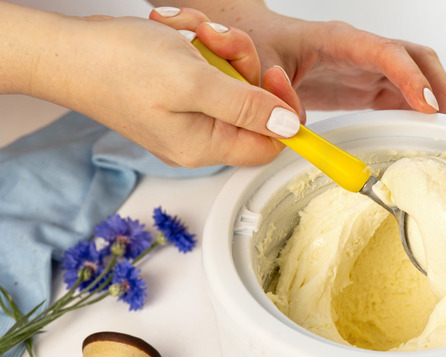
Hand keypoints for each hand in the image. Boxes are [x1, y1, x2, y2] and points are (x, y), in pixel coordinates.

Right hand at [1, 2, 300, 167]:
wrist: (65, 49)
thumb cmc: (116, 66)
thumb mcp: (194, 82)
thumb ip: (246, 107)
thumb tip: (289, 128)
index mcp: (205, 146)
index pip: (269, 143)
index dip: (280, 110)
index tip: (272, 75)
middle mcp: (199, 137)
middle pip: (252, 106)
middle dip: (241, 63)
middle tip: (218, 40)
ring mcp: (187, 115)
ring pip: (231, 80)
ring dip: (219, 48)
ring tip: (190, 31)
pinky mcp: (177, 94)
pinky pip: (208, 70)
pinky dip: (199, 45)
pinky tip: (176, 32)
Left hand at [149, 1, 445, 117]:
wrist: (255, 42)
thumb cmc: (260, 43)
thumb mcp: (259, 64)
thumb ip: (274, 92)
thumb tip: (291, 125)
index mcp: (339, 39)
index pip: (386, 52)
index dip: (409, 77)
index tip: (426, 104)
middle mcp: (361, 51)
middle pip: (415, 57)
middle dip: (435, 85)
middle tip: (443, 120)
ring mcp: (368, 68)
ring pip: (415, 75)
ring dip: (432, 98)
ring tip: (440, 130)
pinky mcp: (366, 86)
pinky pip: (400, 95)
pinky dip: (414, 112)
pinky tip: (418, 132)